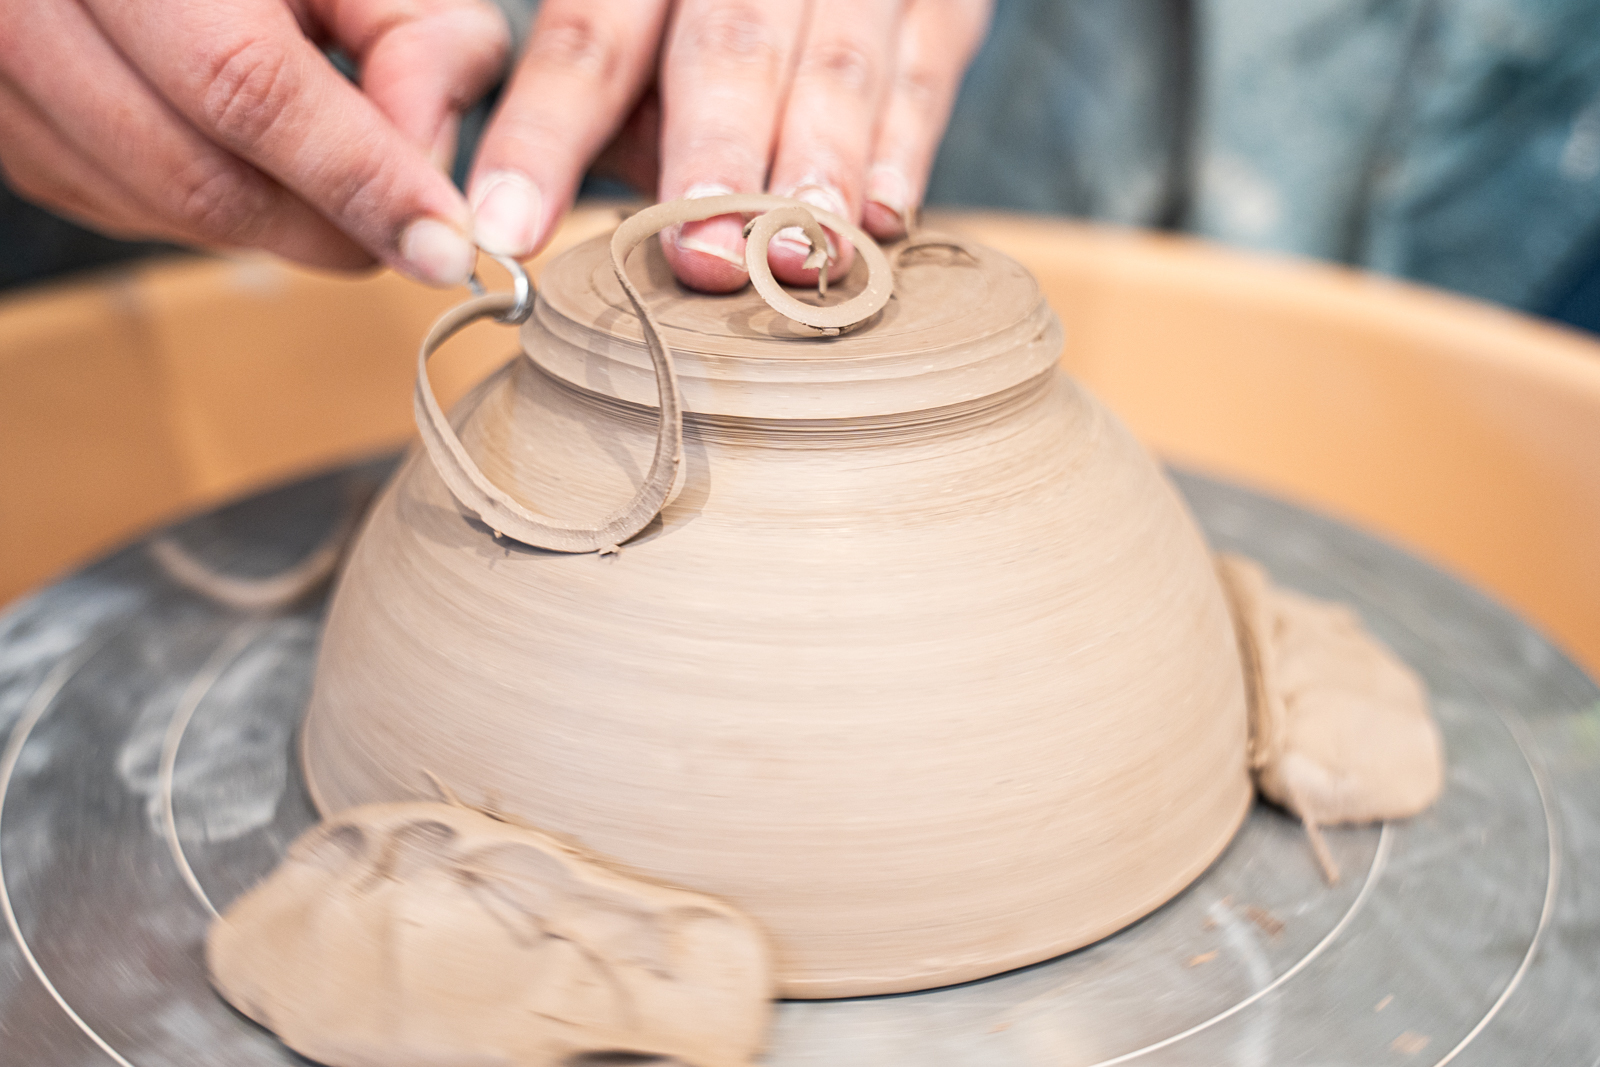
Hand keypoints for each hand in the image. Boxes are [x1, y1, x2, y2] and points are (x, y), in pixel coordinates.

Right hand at [0, 0, 507, 283]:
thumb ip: (414, 44)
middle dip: (326, 229)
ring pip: (159, 208)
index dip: (358, 180)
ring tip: (337, 179)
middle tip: (413, 232)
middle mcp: (37, 3)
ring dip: (272, 225)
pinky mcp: (7, 128)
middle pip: (198, 176)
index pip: (249, 87)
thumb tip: (429, 185)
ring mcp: (5, 70)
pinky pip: (117, 207)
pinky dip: (207, 213)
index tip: (446, 244)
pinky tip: (254, 168)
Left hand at [470, 0, 992, 290]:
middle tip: (703, 262)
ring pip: (836, 67)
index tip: (508, 228)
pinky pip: (924, 77)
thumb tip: (532, 226)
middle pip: (727, 49)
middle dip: (715, 161)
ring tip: (793, 255)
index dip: (545, 137)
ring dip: (816, 171)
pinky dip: (904, 152)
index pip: (587, 42)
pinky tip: (884, 218)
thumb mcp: (636, 42)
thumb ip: (598, 113)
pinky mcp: (941, 7)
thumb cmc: (703, 26)